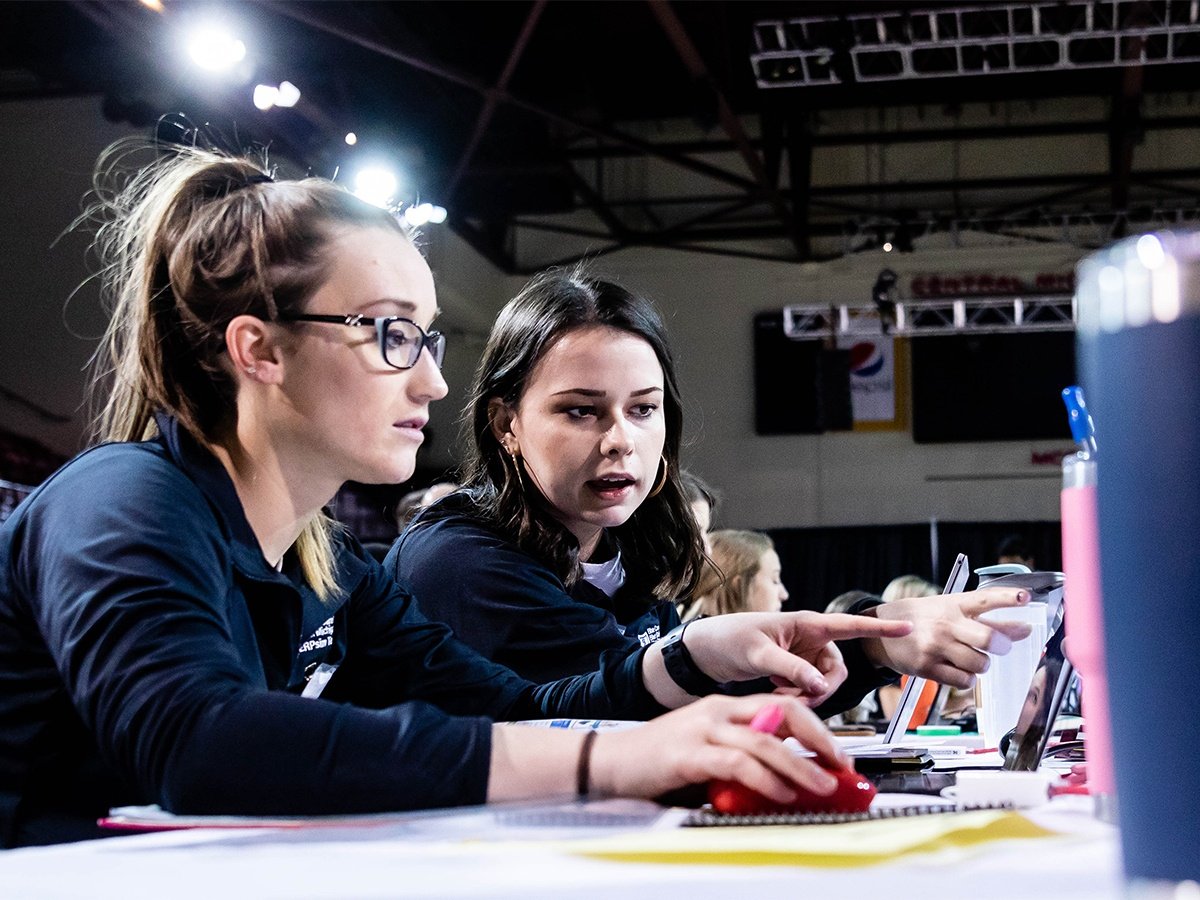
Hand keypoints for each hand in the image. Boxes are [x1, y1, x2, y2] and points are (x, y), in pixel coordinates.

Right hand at [589, 695, 848, 803]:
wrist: (609, 760)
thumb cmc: (658, 760)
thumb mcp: (707, 752)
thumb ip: (741, 758)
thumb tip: (785, 781)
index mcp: (725, 707)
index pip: (782, 706)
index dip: (817, 728)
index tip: (839, 755)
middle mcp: (718, 711)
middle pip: (781, 713)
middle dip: (819, 739)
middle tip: (841, 766)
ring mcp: (702, 729)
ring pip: (764, 739)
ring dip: (799, 765)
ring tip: (822, 785)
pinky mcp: (688, 753)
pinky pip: (736, 762)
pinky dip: (764, 778)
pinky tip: (780, 793)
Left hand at [681, 611, 913, 705]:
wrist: (706, 651)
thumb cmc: (729, 639)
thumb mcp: (758, 652)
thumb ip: (791, 668)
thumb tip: (820, 686)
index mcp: (806, 624)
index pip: (850, 625)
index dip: (879, 629)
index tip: (907, 627)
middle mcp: (809, 640)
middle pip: (837, 670)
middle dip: (823, 689)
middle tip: (796, 701)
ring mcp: (803, 658)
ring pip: (823, 685)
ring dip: (807, 698)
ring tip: (778, 698)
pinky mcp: (793, 673)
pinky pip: (809, 692)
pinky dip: (797, 699)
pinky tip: (775, 697)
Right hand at [863, 588, 1032, 687]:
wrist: (881, 633)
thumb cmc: (922, 619)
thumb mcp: (950, 610)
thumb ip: (987, 620)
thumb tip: (1023, 630)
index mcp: (953, 604)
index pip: (985, 598)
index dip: (1008, 597)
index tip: (1026, 597)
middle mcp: (945, 623)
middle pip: (988, 638)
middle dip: (1003, 646)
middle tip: (1001, 647)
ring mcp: (935, 646)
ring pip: (980, 664)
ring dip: (981, 664)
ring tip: (969, 658)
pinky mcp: (927, 667)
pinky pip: (963, 681)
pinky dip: (967, 679)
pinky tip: (957, 669)